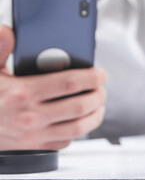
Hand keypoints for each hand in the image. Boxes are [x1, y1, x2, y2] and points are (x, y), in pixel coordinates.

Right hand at [0, 25, 107, 149]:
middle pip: (80, 106)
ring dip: (95, 115)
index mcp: (22, 93)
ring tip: (98, 105)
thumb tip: (9, 32)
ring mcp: (34, 135)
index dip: (91, 77)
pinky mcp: (35, 148)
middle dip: (98, 95)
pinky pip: (67, 140)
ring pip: (79, 127)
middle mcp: (30, 116)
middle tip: (101, 88)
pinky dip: (79, 129)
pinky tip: (81, 119)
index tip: (101, 74)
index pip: (69, 83)